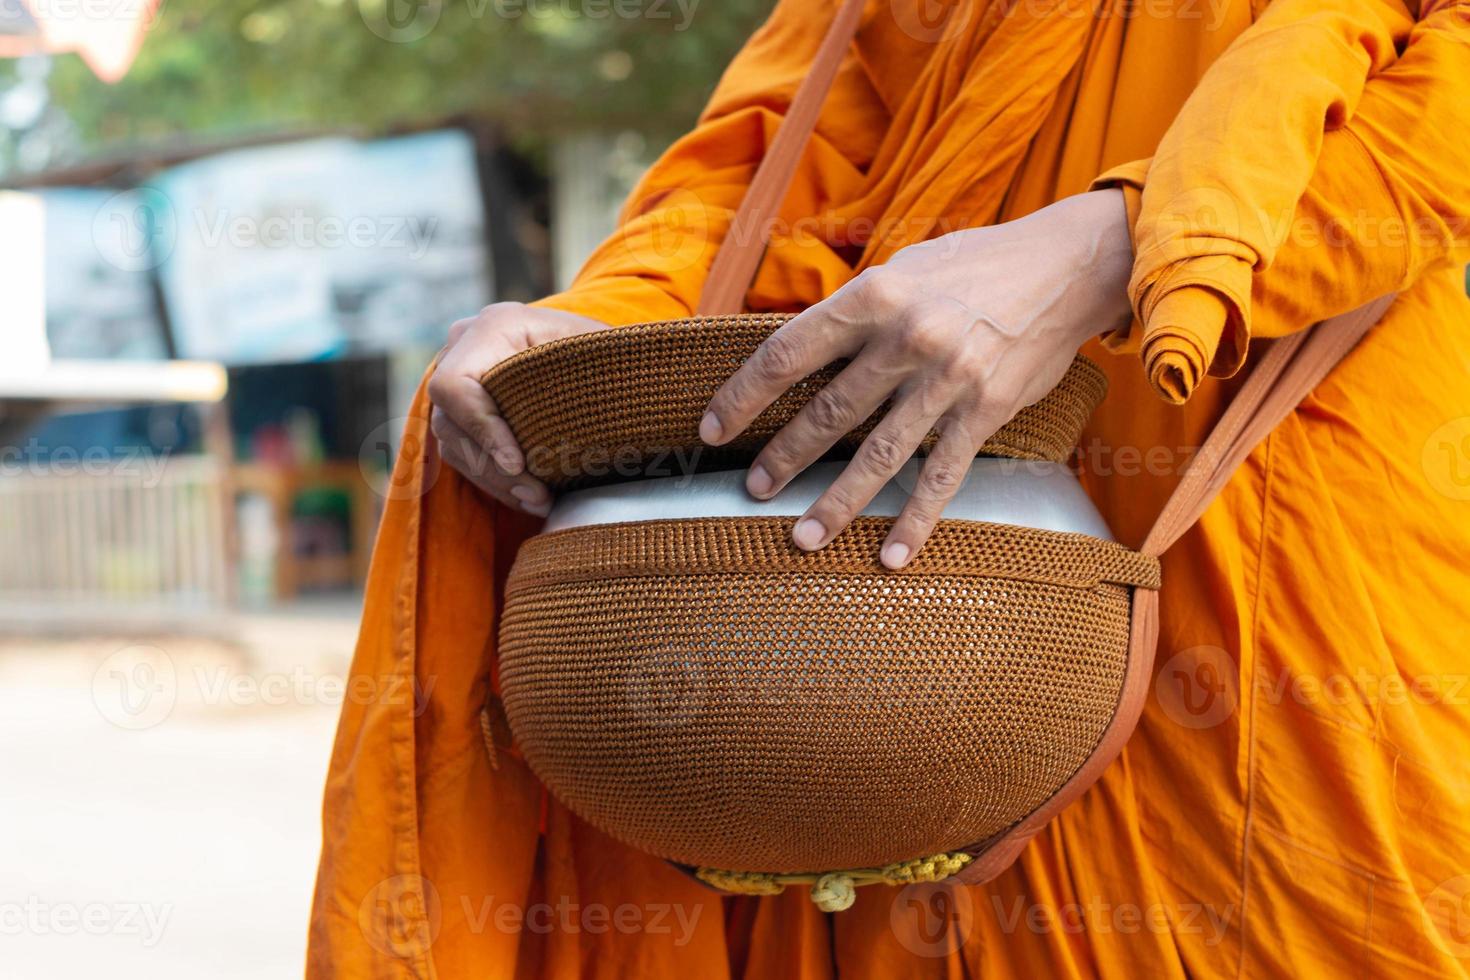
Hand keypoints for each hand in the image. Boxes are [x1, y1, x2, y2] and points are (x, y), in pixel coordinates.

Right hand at [428, 302, 612, 513]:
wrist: (592, 350)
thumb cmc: (602, 349)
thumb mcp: (600, 351)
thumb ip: (591, 368)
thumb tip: (604, 405)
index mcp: (494, 327)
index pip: (457, 385)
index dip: (482, 429)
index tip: (517, 464)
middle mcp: (463, 349)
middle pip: (452, 422)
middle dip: (494, 469)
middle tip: (539, 497)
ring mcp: (457, 380)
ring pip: (454, 444)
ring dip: (495, 481)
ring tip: (539, 503)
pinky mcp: (460, 410)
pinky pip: (461, 452)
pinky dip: (493, 480)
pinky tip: (527, 497)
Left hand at [699, 189, 1133, 567]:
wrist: (1065, 268)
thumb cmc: (974, 265)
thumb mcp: (903, 270)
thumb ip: (854, 313)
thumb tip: (797, 355)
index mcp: (874, 295)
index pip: (788, 353)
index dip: (744, 395)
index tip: (714, 428)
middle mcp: (907, 338)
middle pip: (829, 411)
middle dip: (784, 457)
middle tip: (754, 489)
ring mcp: (947, 380)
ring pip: (878, 454)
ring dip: (837, 502)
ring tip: (804, 537)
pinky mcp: (986, 411)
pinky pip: (941, 477)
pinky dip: (915, 522)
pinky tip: (890, 556)